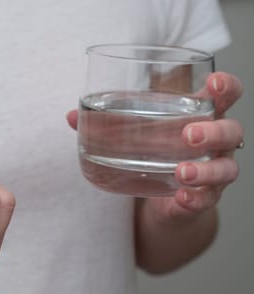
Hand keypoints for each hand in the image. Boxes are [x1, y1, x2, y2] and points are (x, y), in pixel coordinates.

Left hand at [66, 72, 243, 218]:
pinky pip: (207, 199)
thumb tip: (71, 116)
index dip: (226, 87)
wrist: (160, 199)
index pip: (225, 95)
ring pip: (226, 169)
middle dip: (215, 131)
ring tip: (183, 171)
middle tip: (189, 134)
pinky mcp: (201, 199)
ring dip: (207, 170)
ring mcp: (211, 172)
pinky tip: (181, 198)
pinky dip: (196, 198)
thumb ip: (106, 123)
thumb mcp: (134, 133)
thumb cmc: (153, 153)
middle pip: (232, 131)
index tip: (214, 83)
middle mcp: (214, 144)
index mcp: (199, 117)